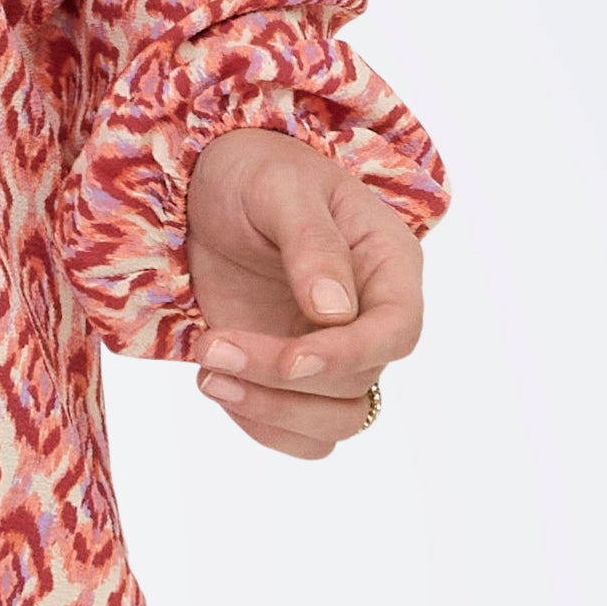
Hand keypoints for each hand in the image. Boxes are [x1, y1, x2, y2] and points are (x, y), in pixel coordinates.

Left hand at [182, 130, 421, 458]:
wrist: (208, 190)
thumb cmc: (255, 172)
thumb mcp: (280, 190)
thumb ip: (312, 245)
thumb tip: (336, 311)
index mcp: (388, 264)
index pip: (398, 331)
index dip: (351, 356)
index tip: (292, 361)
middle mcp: (371, 317)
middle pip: (357, 386)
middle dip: (282, 380)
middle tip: (212, 346)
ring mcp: (333, 352)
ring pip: (334, 423)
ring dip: (270, 412)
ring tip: (209, 373)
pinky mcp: (292, 377)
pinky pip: (299, 433)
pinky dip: (259, 424)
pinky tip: (215, 381)